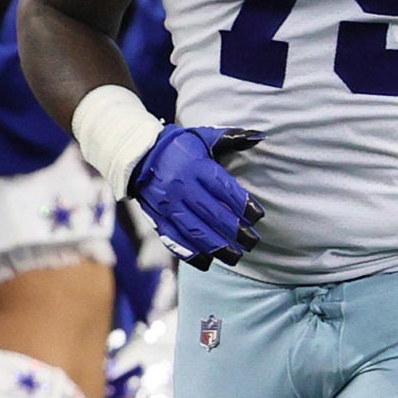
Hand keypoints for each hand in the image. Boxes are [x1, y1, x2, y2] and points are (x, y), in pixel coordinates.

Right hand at [130, 125, 263, 267]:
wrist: (137, 156)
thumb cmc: (177, 147)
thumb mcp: (202, 136)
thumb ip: (231, 137)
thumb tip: (260, 136)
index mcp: (195, 167)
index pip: (224, 189)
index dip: (243, 205)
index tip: (257, 217)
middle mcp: (181, 188)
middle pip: (212, 214)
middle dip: (235, 231)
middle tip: (252, 242)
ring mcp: (168, 206)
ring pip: (194, 231)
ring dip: (216, 247)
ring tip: (236, 257)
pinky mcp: (158, 219)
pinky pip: (174, 240)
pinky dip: (190, 253)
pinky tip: (207, 262)